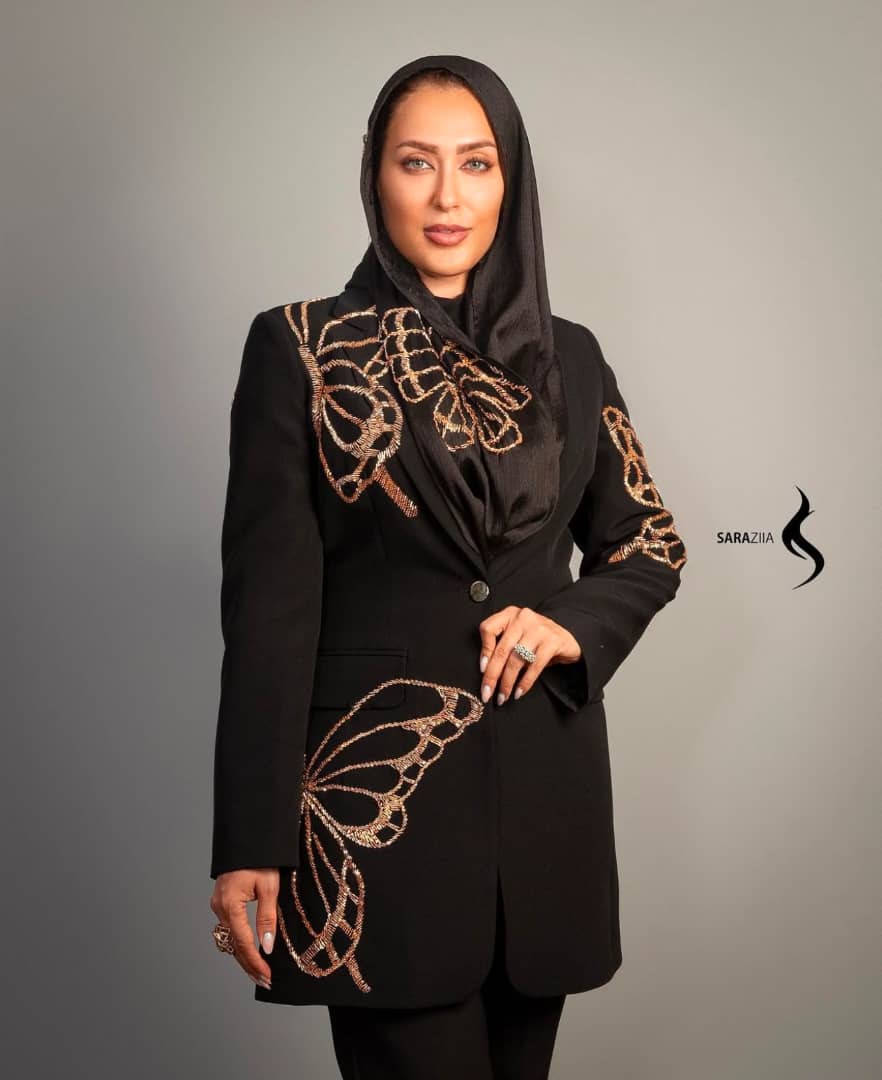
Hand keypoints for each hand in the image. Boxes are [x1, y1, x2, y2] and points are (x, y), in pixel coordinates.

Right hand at [210, 868, 278, 988]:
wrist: (249, 838)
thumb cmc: (261, 859)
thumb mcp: (269, 887)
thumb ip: (267, 918)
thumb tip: (266, 947)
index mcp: (230, 905)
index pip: (242, 943)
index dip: (255, 962)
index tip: (267, 977)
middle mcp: (220, 907)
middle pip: (233, 946)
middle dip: (249, 965)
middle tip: (265, 981)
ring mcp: (218, 905)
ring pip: (229, 939)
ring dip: (243, 956)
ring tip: (260, 971)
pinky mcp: (222, 901)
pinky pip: (229, 928)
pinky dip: (240, 942)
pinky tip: (250, 950)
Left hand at [478, 605, 581, 704]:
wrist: (567, 638)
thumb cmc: (536, 640)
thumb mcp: (516, 636)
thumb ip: (501, 645)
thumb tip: (486, 673)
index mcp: (509, 614)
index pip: (488, 629)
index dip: (484, 651)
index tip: (482, 670)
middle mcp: (523, 618)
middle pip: (502, 649)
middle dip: (493, 676)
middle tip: (487, 693)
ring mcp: (539, 628)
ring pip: (516, 659)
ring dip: (508, 682)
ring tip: (503, 696)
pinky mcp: (553, 641)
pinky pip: (535, 666)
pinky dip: (525, 682)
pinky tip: (519, 692)